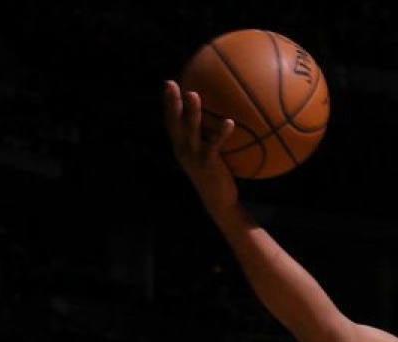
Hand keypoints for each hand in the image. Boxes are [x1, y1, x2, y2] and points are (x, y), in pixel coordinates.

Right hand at [162, 80, 238, 214]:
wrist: (218, 201)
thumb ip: (210, 139)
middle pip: (174, 122)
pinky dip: (221, 132)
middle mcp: (183, 149)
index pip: (172, 122)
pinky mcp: (208, 163)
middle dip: (171, 102)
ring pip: (189, 130)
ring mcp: (194, 156)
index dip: (168, 103)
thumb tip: (222, 119)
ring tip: (193, 94)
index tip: (168, 84)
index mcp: (181, 146)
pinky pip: (214, 144)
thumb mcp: (210, 156)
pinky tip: (229, 122)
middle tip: (170, 83)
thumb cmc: (216, 176)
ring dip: (191, 112)